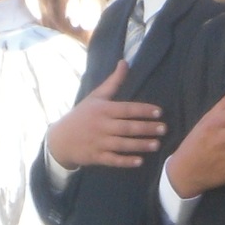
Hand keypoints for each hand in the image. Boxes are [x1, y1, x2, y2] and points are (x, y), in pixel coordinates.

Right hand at [48, 62, 165, 169]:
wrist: (60, 139)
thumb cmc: (82, 115)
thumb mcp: (96, 97)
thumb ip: (113, 82)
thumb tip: (125, 62)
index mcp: (103, 109)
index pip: (126, 109)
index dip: (143, 110)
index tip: (159, 112)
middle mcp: (101, 126)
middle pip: (127, 127)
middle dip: (146, 128)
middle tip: (164, 129)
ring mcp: (98, 142)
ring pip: (122, 144)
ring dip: (140, 145)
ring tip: (157, 144)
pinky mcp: (96, 157)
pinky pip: (113, 160)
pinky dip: (126, 161)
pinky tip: (140, 161)